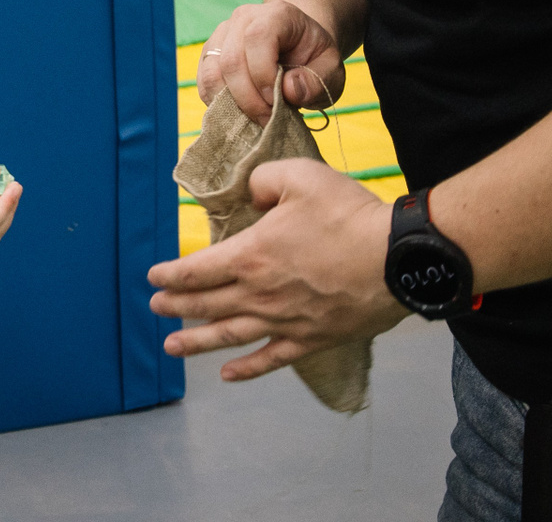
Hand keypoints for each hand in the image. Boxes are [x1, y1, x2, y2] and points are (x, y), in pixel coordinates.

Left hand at [148, 158, 406, 379]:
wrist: (398, 258)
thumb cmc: (348, 215)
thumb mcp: (299, 178)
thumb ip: (263, 182)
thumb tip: (251, 195)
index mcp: (250, 255)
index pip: (197, 270)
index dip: (171, 275)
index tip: (153, 279)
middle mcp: (260, 294)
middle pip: (206, 304)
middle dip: (176, 306)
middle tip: (155, 309)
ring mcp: (285, 321)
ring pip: (230, 336)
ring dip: (197, 342)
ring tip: (172, 347)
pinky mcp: (313, 338)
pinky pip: (273, 359)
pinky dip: (248, 369)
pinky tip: (229, 374)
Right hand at [199, 1, 344, 125]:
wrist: (297, 49)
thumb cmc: (314, 59)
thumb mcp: (331, 71)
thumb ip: (316, 82)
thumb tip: (288, 90)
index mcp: (277, 14)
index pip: (258, 37)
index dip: (264, 74)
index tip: (279, 102)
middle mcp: (244, 18)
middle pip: (231, 59)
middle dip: (249, 98)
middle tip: (268, 119)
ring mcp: (223, 34)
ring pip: (212, 71)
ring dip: (232, 103)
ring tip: (256, 117)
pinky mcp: (210, 54)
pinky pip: (204, 81)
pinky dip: (219, 103)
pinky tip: (241, 112)